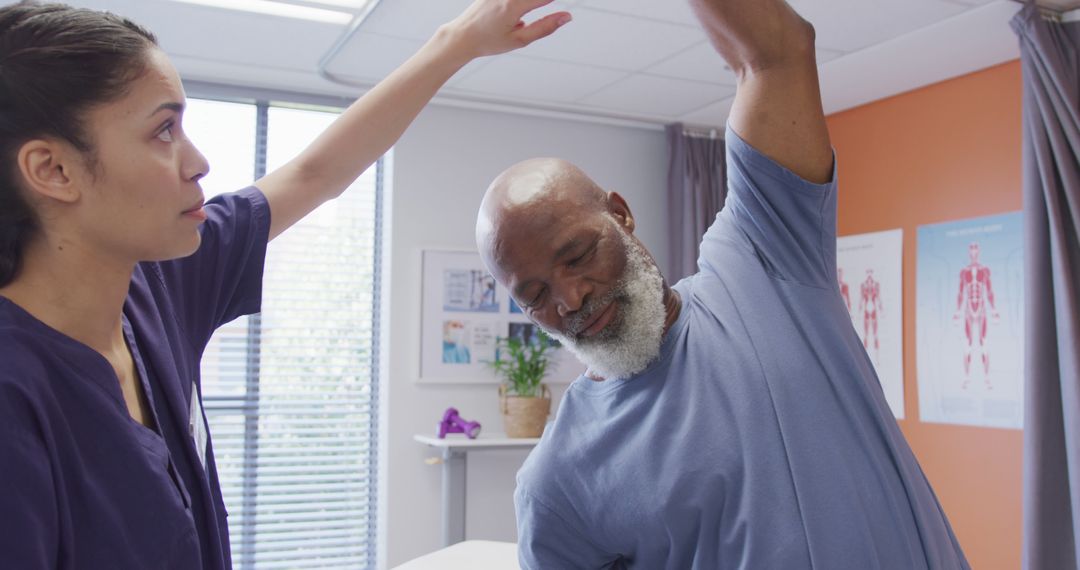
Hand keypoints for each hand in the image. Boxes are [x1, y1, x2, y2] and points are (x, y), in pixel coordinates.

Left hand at [441, 0, 570, 59]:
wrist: (462, 36)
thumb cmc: (489, 41)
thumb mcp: (519, 40)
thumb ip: (545, 27)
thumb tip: (567, 17)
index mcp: (514, 5)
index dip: (555, 0)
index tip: (568, 9)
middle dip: (542, 2)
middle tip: (528, 25)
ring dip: (534, 4)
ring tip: (520, 26)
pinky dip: (523, 4)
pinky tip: (515, 21)